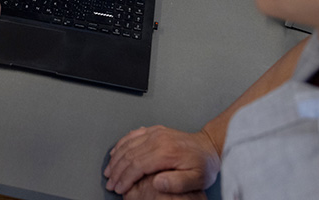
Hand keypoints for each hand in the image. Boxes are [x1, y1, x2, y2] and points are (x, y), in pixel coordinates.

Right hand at [104, 126, 219, 195]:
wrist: (209, 146)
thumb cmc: (203, 163)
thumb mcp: (196, 179)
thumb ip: (177, 183)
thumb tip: (157, 183)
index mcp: (166, 152)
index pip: (137, 165)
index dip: (125, 179)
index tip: (118, 188)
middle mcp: (158, 139)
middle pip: (129, 155)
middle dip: (117, 171)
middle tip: (110, 183)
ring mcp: (155, 133)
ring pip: (128, 144)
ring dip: (116, 159)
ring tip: (109, 171)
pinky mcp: (155, 130)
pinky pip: (133, 135)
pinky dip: (121, 144)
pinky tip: (116, 152)